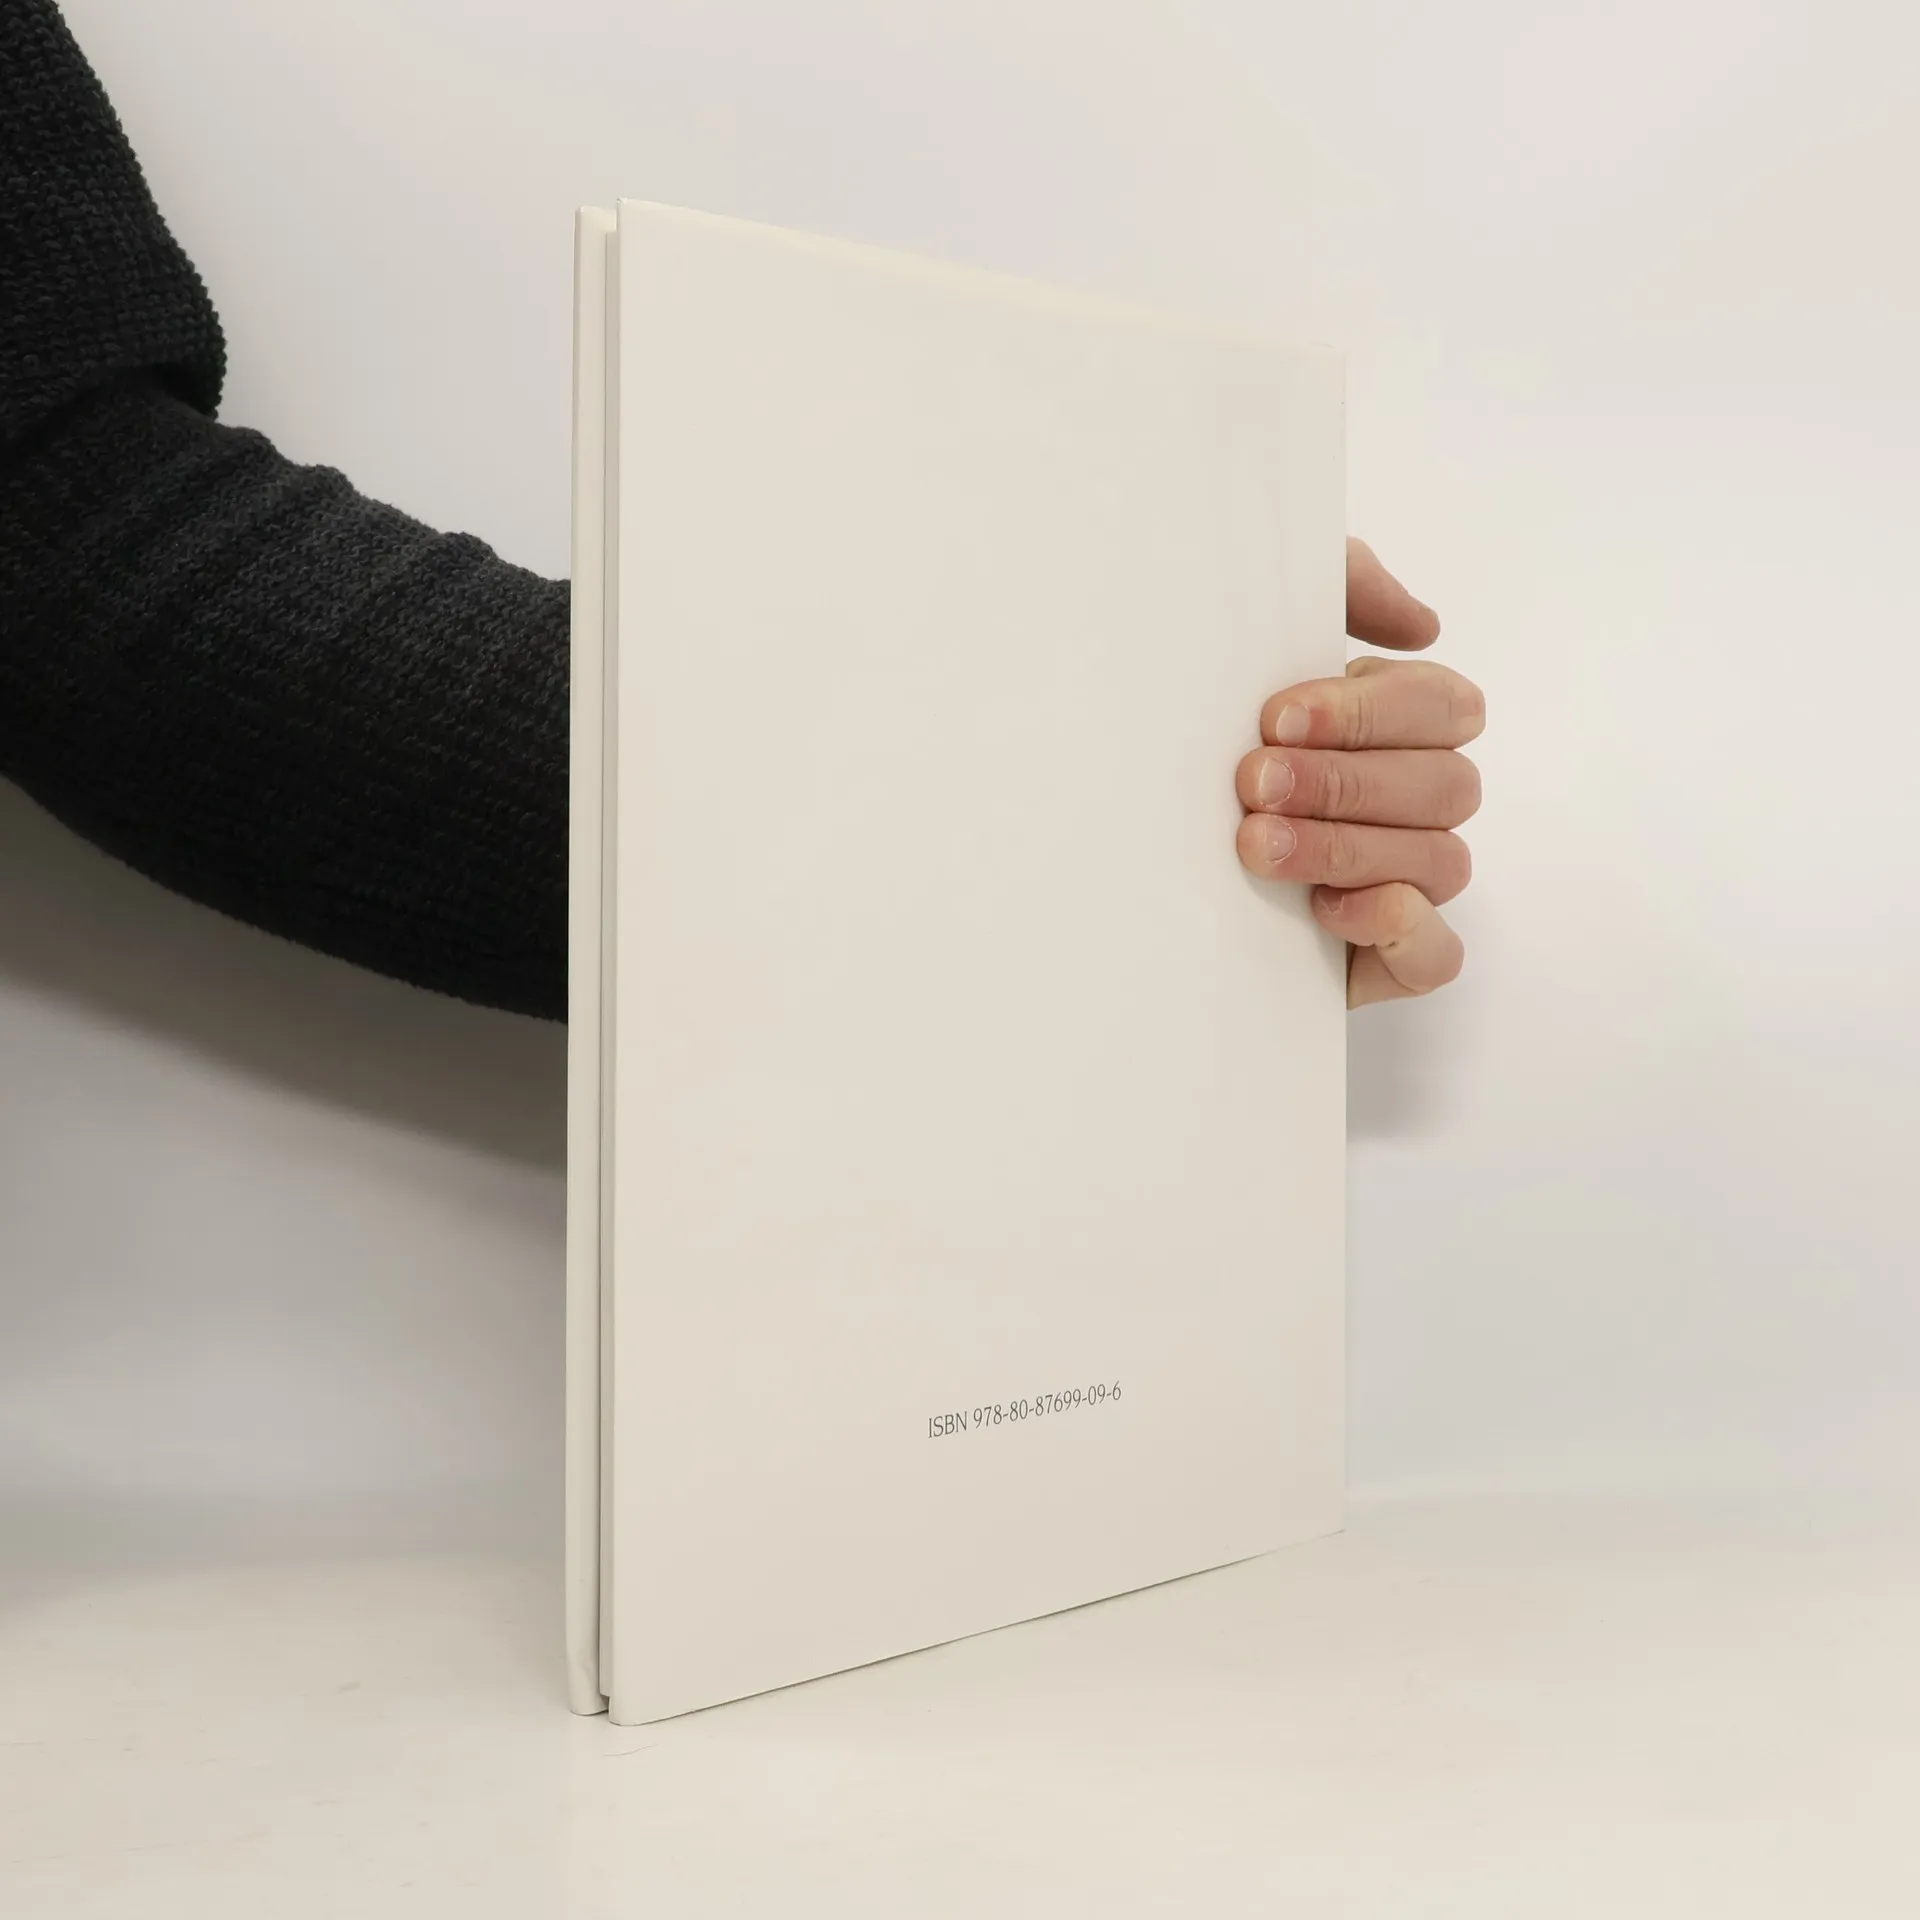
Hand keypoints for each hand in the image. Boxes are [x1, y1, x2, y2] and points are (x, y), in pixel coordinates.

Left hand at [1235, 539, 1481, 1006]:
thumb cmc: (1191, 732)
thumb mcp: (1244, 638)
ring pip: (1440, 861)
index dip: (1371, 713)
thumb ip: (1338, 586)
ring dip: (1347, 848)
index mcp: (1394, 725)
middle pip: (1446, 786)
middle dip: (1344, 782)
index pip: (1444, 707)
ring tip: (1255, 846)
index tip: (1275, 718)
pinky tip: (1323, 911)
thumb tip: (1423, 624)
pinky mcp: (1382, 959)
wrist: (1104, 855)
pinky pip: (1436, 953)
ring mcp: (1404, 880)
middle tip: (1251, 784)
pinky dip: (1396, 928)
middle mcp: (1410, 802)